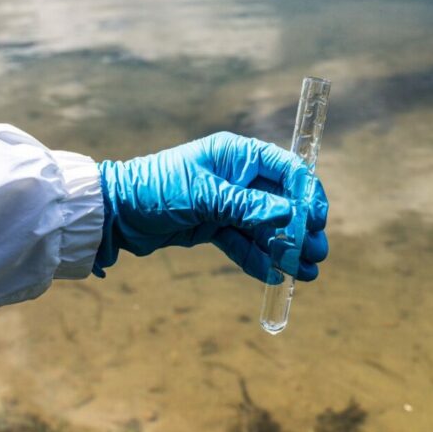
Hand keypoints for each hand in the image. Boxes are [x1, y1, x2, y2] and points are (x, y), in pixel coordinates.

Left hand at [93, 132, 328, 282]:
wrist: (115, 213)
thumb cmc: (156, 189)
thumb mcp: (204, 196)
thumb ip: (247, 206)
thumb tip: (290, 215)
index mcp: (236, 155)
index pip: (286, 169)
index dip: (306, 193)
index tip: (317, 219)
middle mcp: (237, 177)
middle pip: (281, 202)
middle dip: (301, 228)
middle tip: (317, 253)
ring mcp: (227, 203)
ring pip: (265, 227)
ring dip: (286, 249)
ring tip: (307, 274)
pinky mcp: (215, 227)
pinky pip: (244, 243)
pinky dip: (258, 259)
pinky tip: (276, 276)